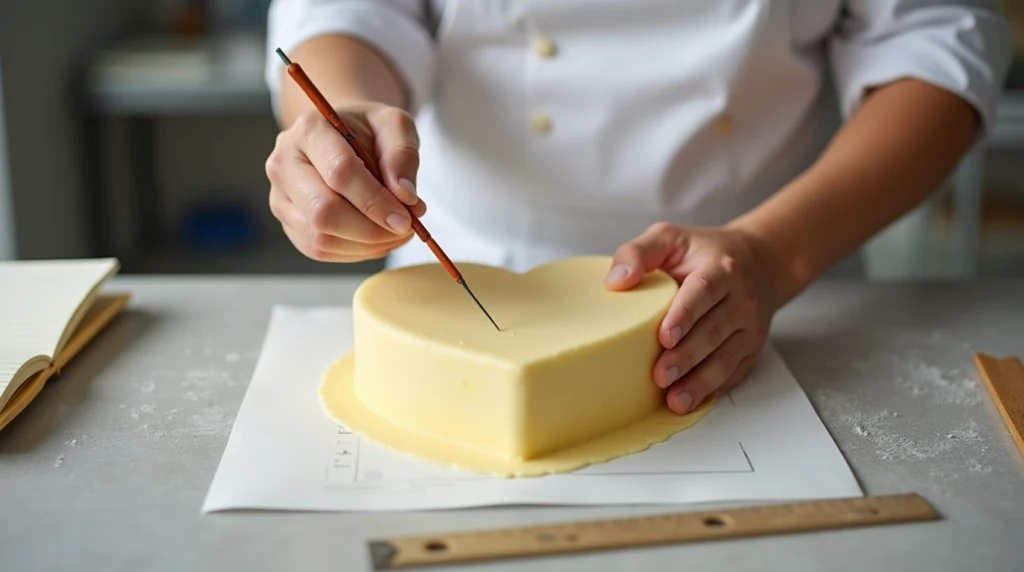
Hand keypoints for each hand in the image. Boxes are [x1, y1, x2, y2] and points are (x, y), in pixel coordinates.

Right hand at [265, 102, 425, 261]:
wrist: (343, 138)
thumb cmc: (368, 131)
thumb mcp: (395, 125)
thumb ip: (402, 155)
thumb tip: (405, 197)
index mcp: (309, 129)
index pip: (340, 173)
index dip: (376, 201)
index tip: (406, 217)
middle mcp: (284, 164)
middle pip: (323, 212)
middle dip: (371, 229)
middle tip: (404, 229)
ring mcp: (281, 197)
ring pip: (321, 238)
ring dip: (367, 244)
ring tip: (395, 232)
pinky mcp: (288, 223)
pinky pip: (320, 250)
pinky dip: (355, 251)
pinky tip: (376, 237)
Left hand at [605, 223, 785, 414]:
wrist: (759, 263)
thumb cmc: (705, 253)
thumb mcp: (670, 238)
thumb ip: (639, 252)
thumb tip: (616, 280)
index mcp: (720, 269)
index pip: (704, 292)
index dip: (685, 315)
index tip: (665, 336)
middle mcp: (740, 300)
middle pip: (714, 331)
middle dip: (687, 357)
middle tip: (661, 376)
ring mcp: (748, 328)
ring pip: (726, 358)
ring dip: (701, 382)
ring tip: (676, 400)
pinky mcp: (750, 349)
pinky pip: (734, 373)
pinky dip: (713, 389)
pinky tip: (693, 401)